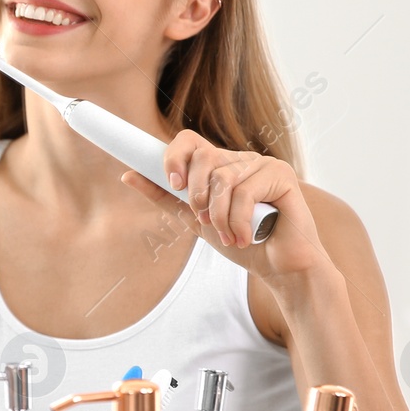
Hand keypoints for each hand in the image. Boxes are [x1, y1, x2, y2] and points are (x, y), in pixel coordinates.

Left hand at [119, 129, 327, 282]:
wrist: (280, 269)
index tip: (173, 185)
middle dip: (197, 195)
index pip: (189, 142)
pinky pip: (246, 191)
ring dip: (219, 217)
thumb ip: (165, 197)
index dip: (174, 158)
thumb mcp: (194, 221)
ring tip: (228, 236)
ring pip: (223, 179)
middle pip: (204, 157)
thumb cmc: (242, 244)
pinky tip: (245, 236)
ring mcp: (262, 164)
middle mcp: (240, 159)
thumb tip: (128, 175)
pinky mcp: (282, 175)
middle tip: (205, 221)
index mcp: (220, 165)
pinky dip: (239, 221)